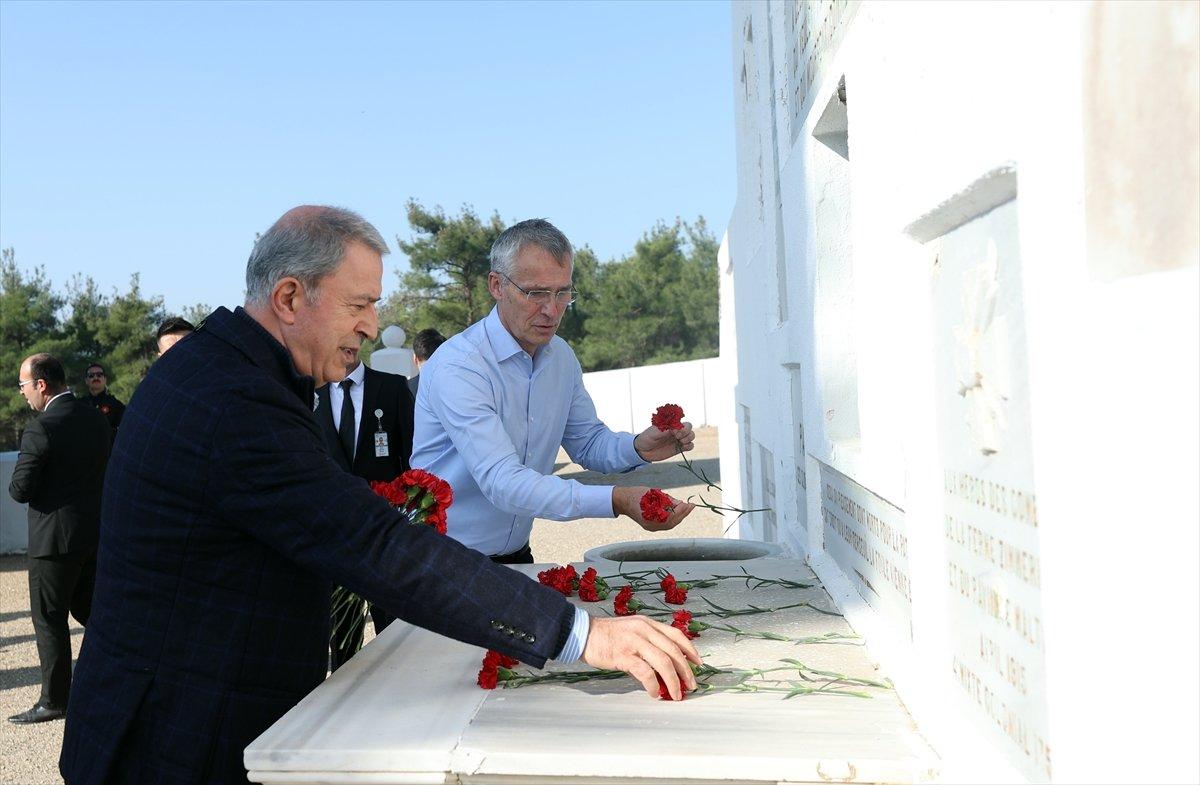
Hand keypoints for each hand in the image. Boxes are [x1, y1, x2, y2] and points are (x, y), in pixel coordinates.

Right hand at [581, 615, 700, 699]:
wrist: (583, 634)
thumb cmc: (607, 636)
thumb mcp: (632, 631)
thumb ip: (648, 642)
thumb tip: (664, 667)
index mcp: (648, 623)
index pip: (676, 634)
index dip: (690, 649)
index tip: (698, 663)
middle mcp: (644, 630)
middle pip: (673, 651)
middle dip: (686, 671)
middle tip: (691, 685)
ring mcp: (634, 641)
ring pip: (663, 662)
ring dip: (674, 681)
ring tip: (677, 694)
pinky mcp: (623, 655)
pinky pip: (645, 672)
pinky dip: (653, 685)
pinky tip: (654, 692)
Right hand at [613, 486, 694, 531]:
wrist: (622, 500)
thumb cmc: (636, 494)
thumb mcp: (653, 493)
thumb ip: (666, 499)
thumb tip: (680, 503)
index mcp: (650, 517)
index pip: (670, 517)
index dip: (680, 511)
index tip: (688, 503)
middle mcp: (650, 525)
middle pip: (671, 523)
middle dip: (683, 514)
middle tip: (691, 505)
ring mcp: (650, 527)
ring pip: (669, 525)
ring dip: (679, 517)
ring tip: (687, 508)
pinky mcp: (650, 526)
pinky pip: (665, 524)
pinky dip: (673, 518)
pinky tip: (678, 511)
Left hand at [634, 421, 694, 462]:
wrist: (643, 451)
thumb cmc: (647, 438)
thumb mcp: (653, 433)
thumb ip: (664, 430)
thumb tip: (675, 429)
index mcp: (670, 424)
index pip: (681, 421)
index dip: (681, 426)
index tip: (673, 432)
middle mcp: (676, 431)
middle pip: (689, 428)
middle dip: (686, 432)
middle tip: (677, 437)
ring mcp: (678, 439)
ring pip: (691, 436)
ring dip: (689, 438)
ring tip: (680, 442)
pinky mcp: (679, 448)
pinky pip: (690, 446)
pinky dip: (689, 446)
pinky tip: (683, 447)